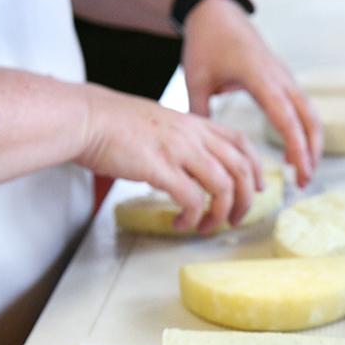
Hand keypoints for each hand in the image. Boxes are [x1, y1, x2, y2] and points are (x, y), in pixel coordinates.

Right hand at [78, 82, 262, 232]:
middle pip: (240, 169)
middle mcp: (193, 135)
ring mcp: (179, 150)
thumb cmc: (115, 124)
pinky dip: (192, 217)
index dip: (256, 168)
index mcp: (194, 123)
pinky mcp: (161, 168)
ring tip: (208, 227)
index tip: (257, 188)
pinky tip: (181, 223)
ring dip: (220, 213)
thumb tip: (190, 167)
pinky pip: (192, 199)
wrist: (86, 117)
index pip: (241, 143)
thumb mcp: (160, 124)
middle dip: (245, 200)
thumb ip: (181, 141)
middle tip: (235, 219)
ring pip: (223, 186)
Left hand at [182, 0, 322, 186]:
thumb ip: (199, 113)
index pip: (284, 116)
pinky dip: (305, 133)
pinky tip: (296, 155)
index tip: (300, 170)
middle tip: (304, 183)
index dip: (295, 145)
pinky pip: (303, 109)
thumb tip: (202, 151)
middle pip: (308, 118)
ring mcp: (285, 77)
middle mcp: (279, 76)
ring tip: (303, 175)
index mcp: (258, 76)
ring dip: (312, 144)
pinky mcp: (284, 80)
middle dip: (312, 151)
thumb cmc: (204, 43)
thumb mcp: (194, 79)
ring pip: (311, 114)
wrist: (216, 12)